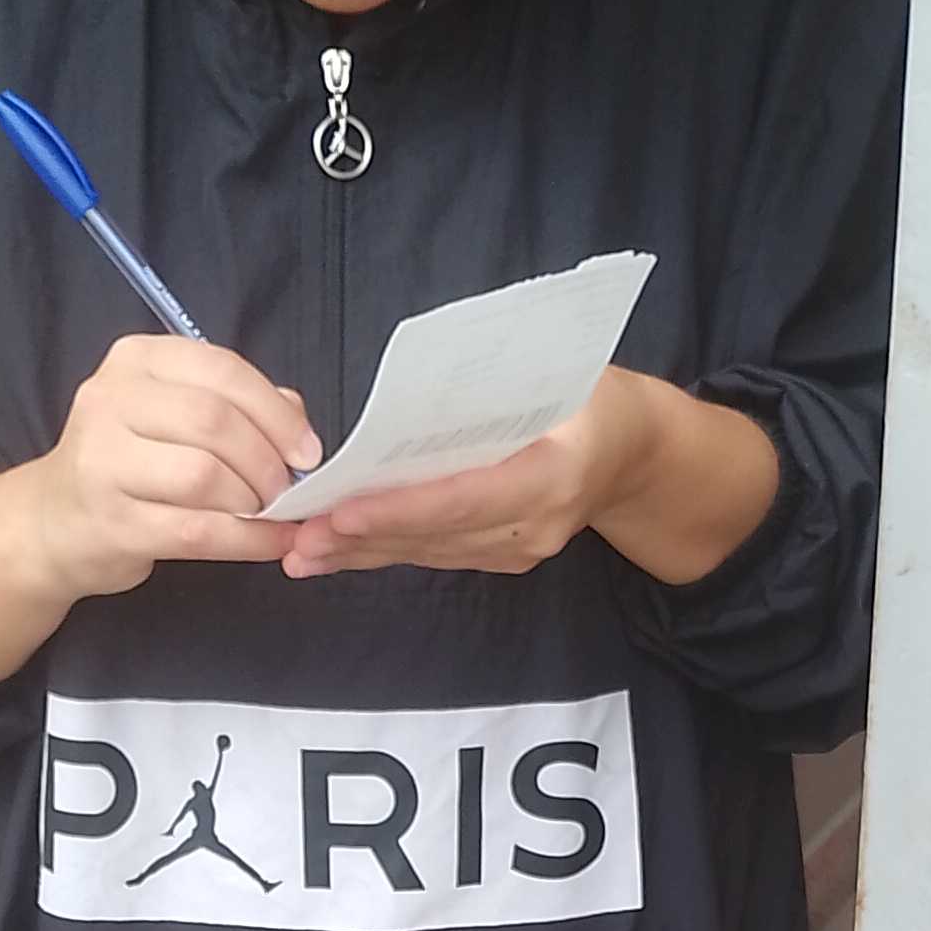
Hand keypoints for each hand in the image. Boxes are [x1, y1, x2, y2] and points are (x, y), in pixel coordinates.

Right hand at [31, 335, 320, 597]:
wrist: (54, 522)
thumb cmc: (126, 464)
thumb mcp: (171, 416)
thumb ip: (234, 405)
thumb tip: (296, 419)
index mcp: (135, 361)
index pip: (221, 372)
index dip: (276, 413)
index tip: (307, 450)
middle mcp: (111, 400)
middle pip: (214, 421)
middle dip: (267, 460)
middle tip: (287, 488)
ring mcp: (103, 462)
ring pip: (205, 476)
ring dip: (253, 500)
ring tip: (268, 513)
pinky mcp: (112, 523)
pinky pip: (197, 531)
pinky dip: (246, 540)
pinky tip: (270, 543)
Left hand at [277, 369, 778, 588]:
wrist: (635, 451)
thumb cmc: (591, 394)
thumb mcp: (558, 373)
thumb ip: (495, 387)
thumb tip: (413, 388)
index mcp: (553, 475)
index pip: (463, 497)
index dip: (399, 509)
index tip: (342, 513)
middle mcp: (534, 527)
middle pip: (435, 535)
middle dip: (360, 538)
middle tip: (295, 539)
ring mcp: (518, 550)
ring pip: (428, 552)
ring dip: (360, 553)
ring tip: (298, 552)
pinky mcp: (502, 558)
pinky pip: (435, 554)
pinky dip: (382, 551)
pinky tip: (334, 554)